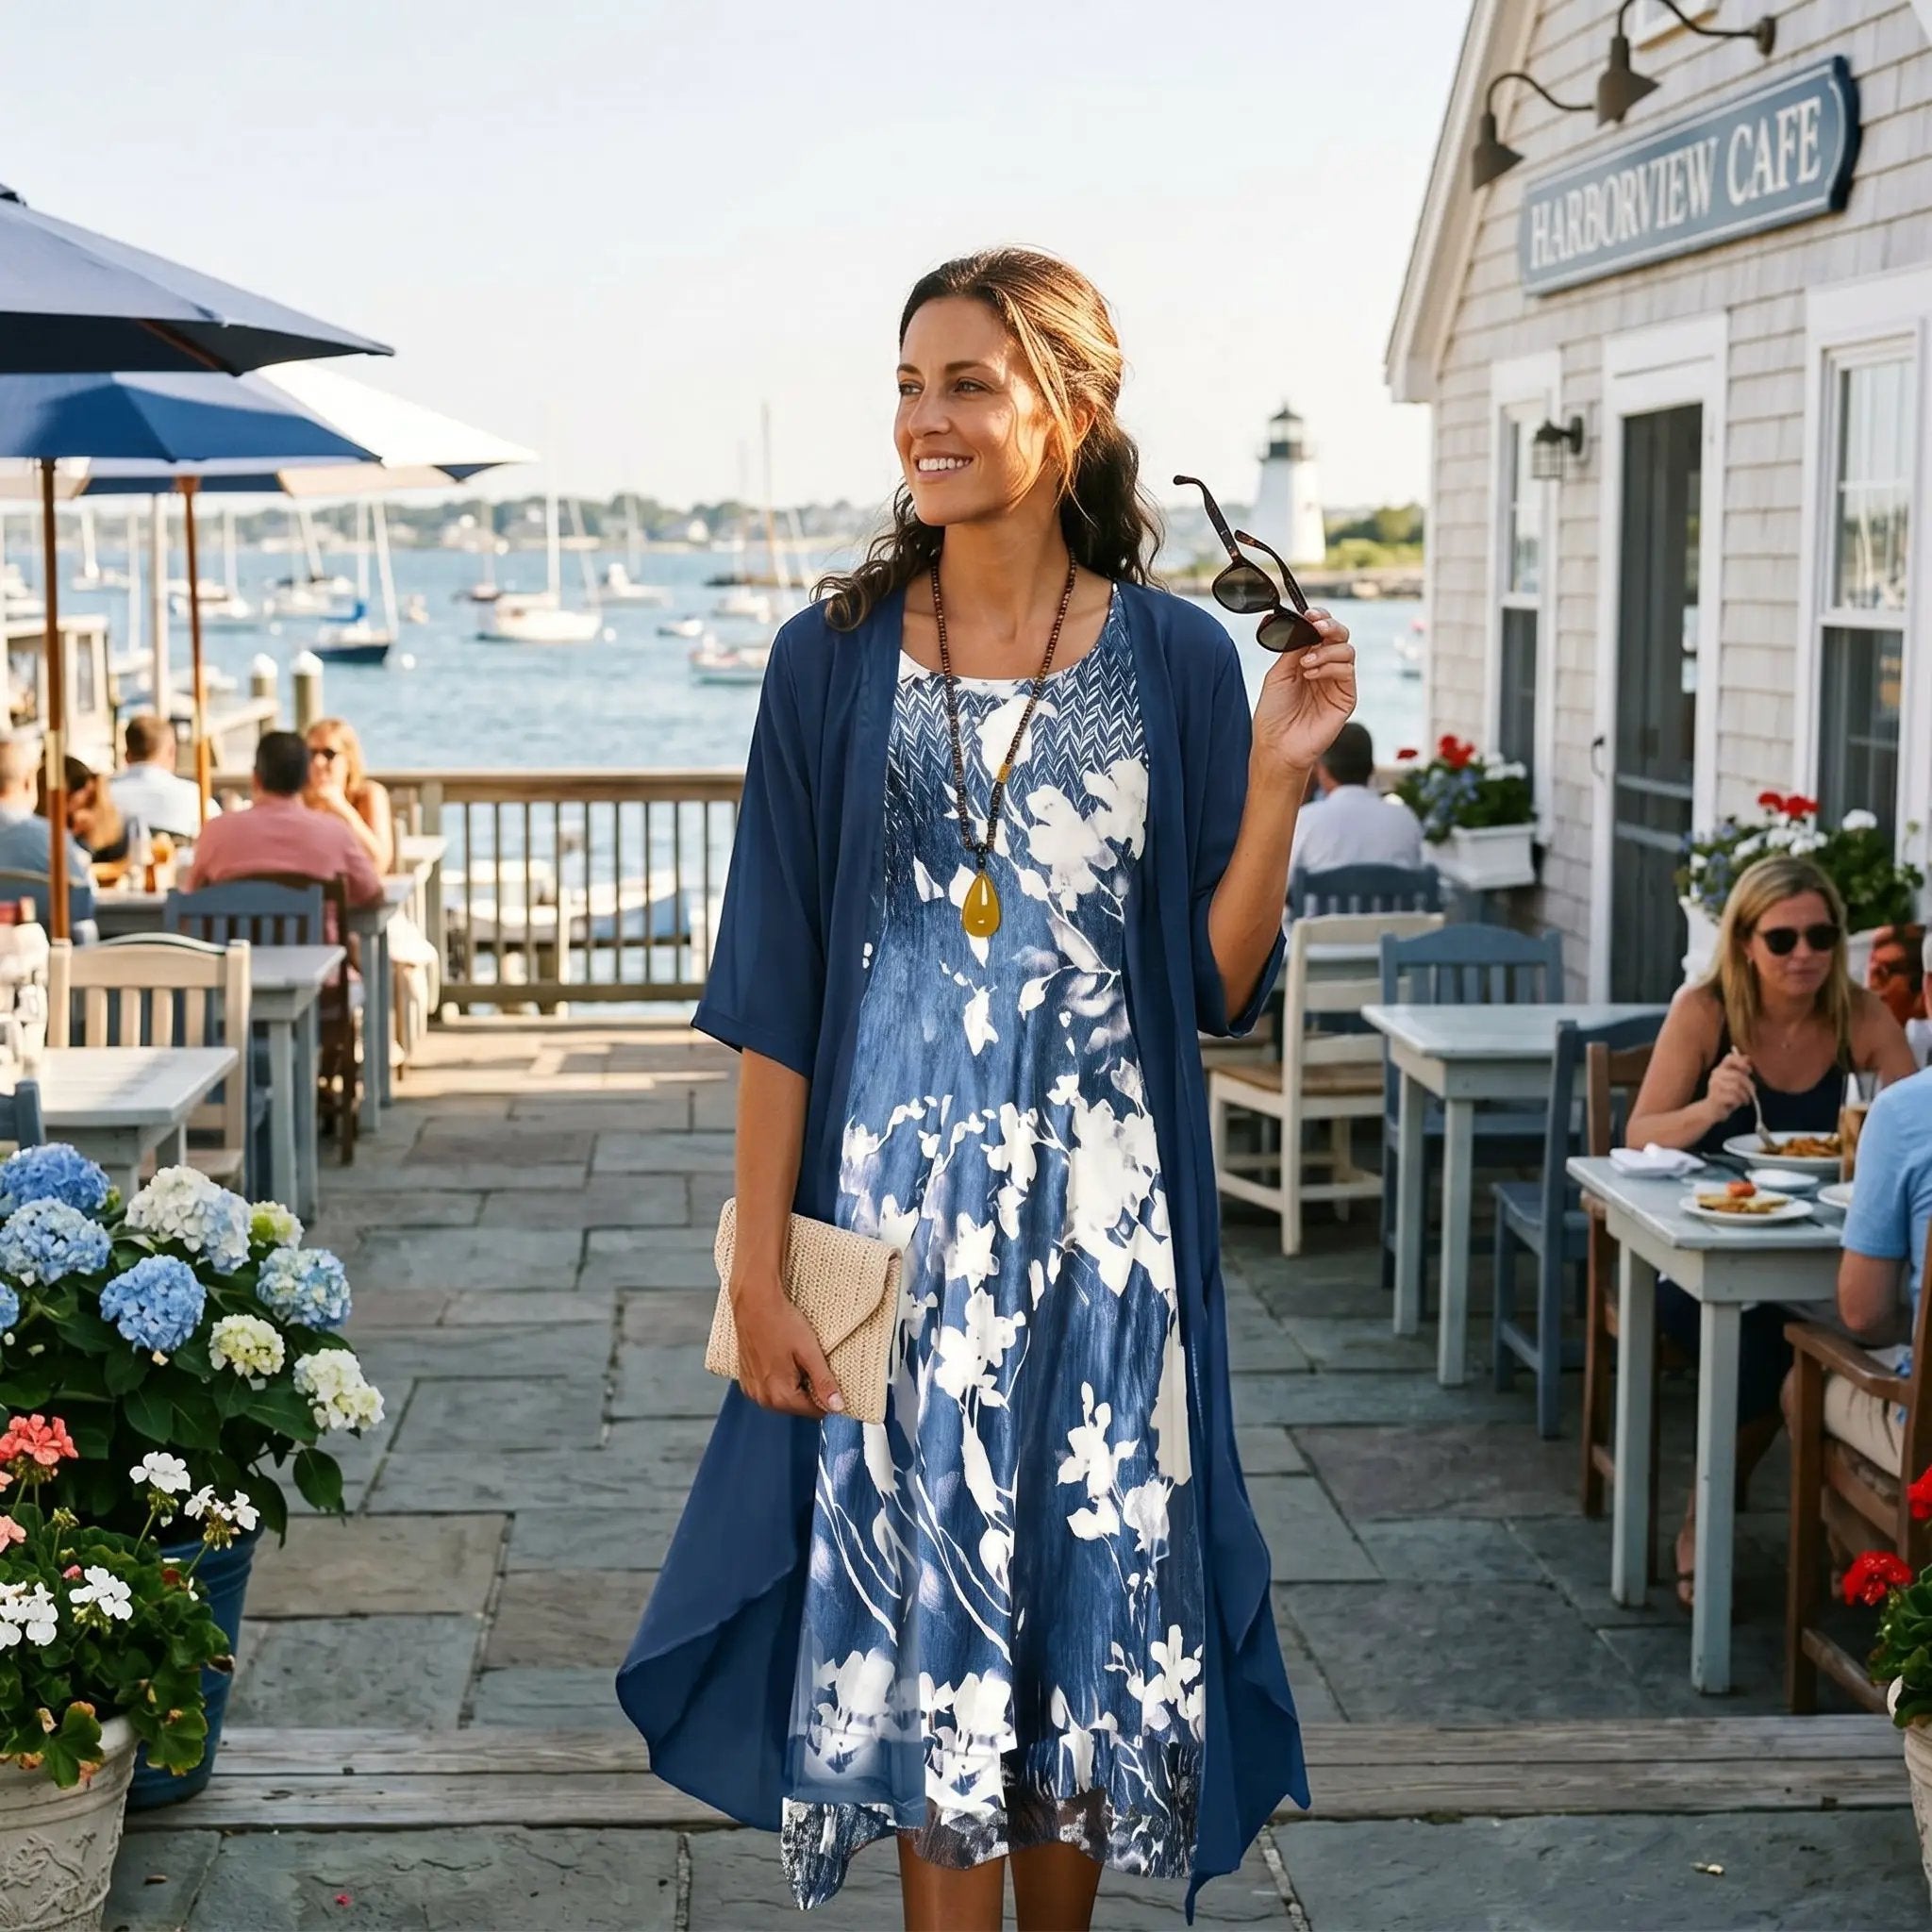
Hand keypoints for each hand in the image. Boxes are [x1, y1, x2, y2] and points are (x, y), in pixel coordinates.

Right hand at [731, 1278, 844, 1417]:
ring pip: (784, 1397)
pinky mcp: (746, 1379)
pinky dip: (779, 1378)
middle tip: (812, 1362)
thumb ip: (824, 1382)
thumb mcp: (809, 1352)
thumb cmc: (782, 1323)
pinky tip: (782, 1358)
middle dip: (809, 1389)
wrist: (754, 1302)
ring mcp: (752, 1389)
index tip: (829, 1377)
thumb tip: (838, 1406)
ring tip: (796, 1358)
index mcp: (780, 1396)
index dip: (827, 1396)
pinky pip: (769, 1387)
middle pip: (798, 1406)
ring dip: (795, 1384)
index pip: (814, 1411)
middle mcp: (762, 1398)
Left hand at [1250, 610, 1356, 782]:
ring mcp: (1337, 682)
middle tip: (1316, 625)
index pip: (1321, 632)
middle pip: (1340, 636)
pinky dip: (1330, 666)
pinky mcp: (1346, 697)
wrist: (1277, 745)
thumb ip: (1293, 648)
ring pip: (1346, 650)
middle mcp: (1325, 668)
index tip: (1308, 614)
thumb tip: (1303, 624)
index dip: (1319, 618)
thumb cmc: (1274, 713)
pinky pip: (1347, 670)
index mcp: (1308, 659)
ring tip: (1305, 664)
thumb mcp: (1278, 674)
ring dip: (1326, 650)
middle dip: (1329, 626)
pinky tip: (1311, 674)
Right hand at [1705, 1050, 1755, 1119]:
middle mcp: (1715, 1075)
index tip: (1749, 1071)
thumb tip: (1747, 1057)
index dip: (1742, 1063)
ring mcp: (1714, 1086)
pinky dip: (1739, 1101)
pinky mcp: (1716, 1097)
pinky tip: (1738, 1103)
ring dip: (1745, 1095)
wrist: (1711, 1110)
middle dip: (1749, 1085)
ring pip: (1737, 1087)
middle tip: (1752, 1092)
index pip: (1730, 1058)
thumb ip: (1740, 1070)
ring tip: (1745, 1100)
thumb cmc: (1725, 1094)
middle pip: (1738, 1076)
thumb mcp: (1734, 1081)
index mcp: (1720, 1069)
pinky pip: (1734, 1097)